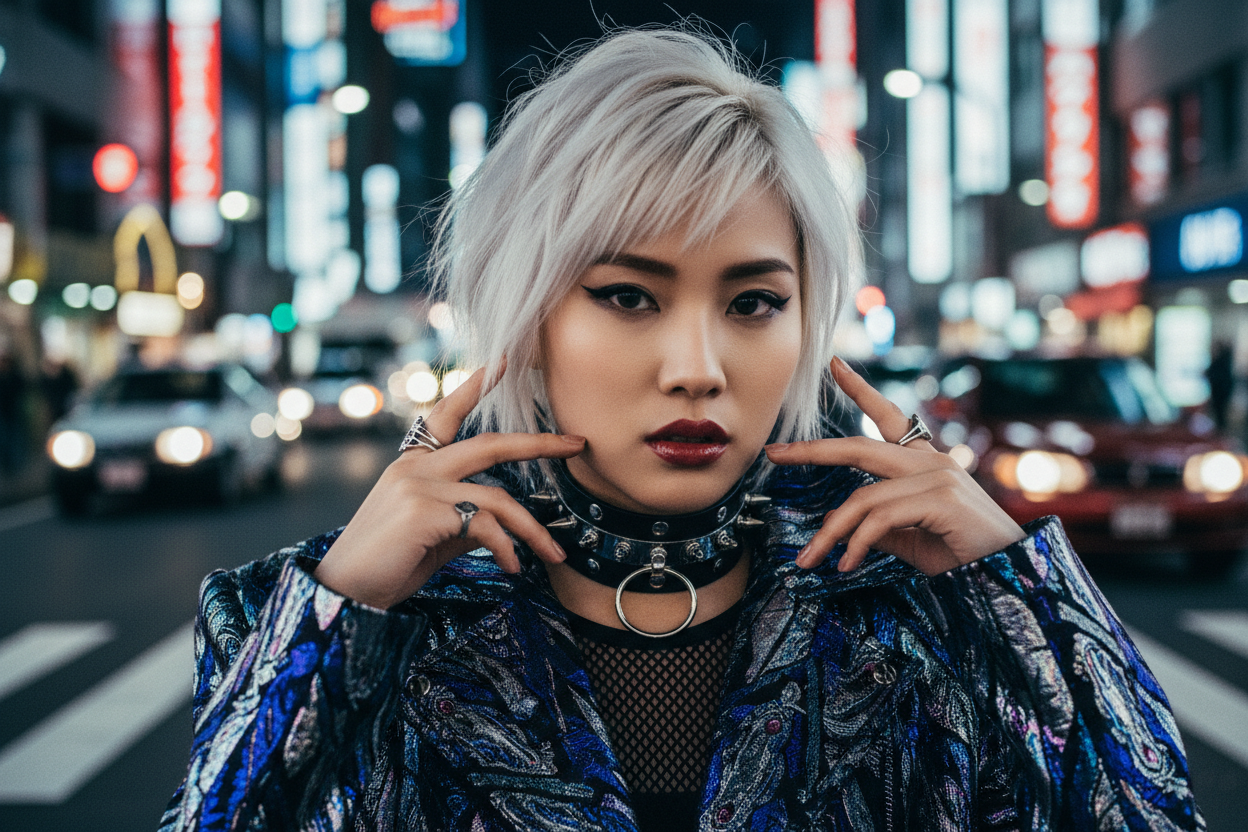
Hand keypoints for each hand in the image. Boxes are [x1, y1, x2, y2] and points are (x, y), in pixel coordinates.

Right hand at [314, 366, 584, 608]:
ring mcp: (420, 486)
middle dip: (539, 443)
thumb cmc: (387, 565)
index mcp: (414, 464)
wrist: (346, 593)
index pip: (447, 414)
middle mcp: (416, 467)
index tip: (503, 361)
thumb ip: (464, 518)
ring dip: (533, 530)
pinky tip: (514, 568)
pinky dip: (507, 549)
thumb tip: (504, 525)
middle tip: (577, 443)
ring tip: (555, 553)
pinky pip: (486, 526)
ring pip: (499, 498)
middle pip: (491, 445)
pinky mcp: (425, 512)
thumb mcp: (432, 533)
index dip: (475, 386)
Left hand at [764, 357, 1024, 575]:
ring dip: (830, 533)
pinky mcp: (941, 498)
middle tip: (774, 452)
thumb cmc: (965, 558)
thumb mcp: (913, 539)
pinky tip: (845, 565)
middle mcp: (932, 462)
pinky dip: (855, 544)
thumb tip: (849, 527)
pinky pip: (879, 518)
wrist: (1010, 577)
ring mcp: (938, 476)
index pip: (888, 418)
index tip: (835, 366)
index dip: (860, 390)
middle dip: (812, 450)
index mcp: (926, 465)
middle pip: (858, 447)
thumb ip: (882, 526)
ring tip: (810, 560)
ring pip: (862, 497)